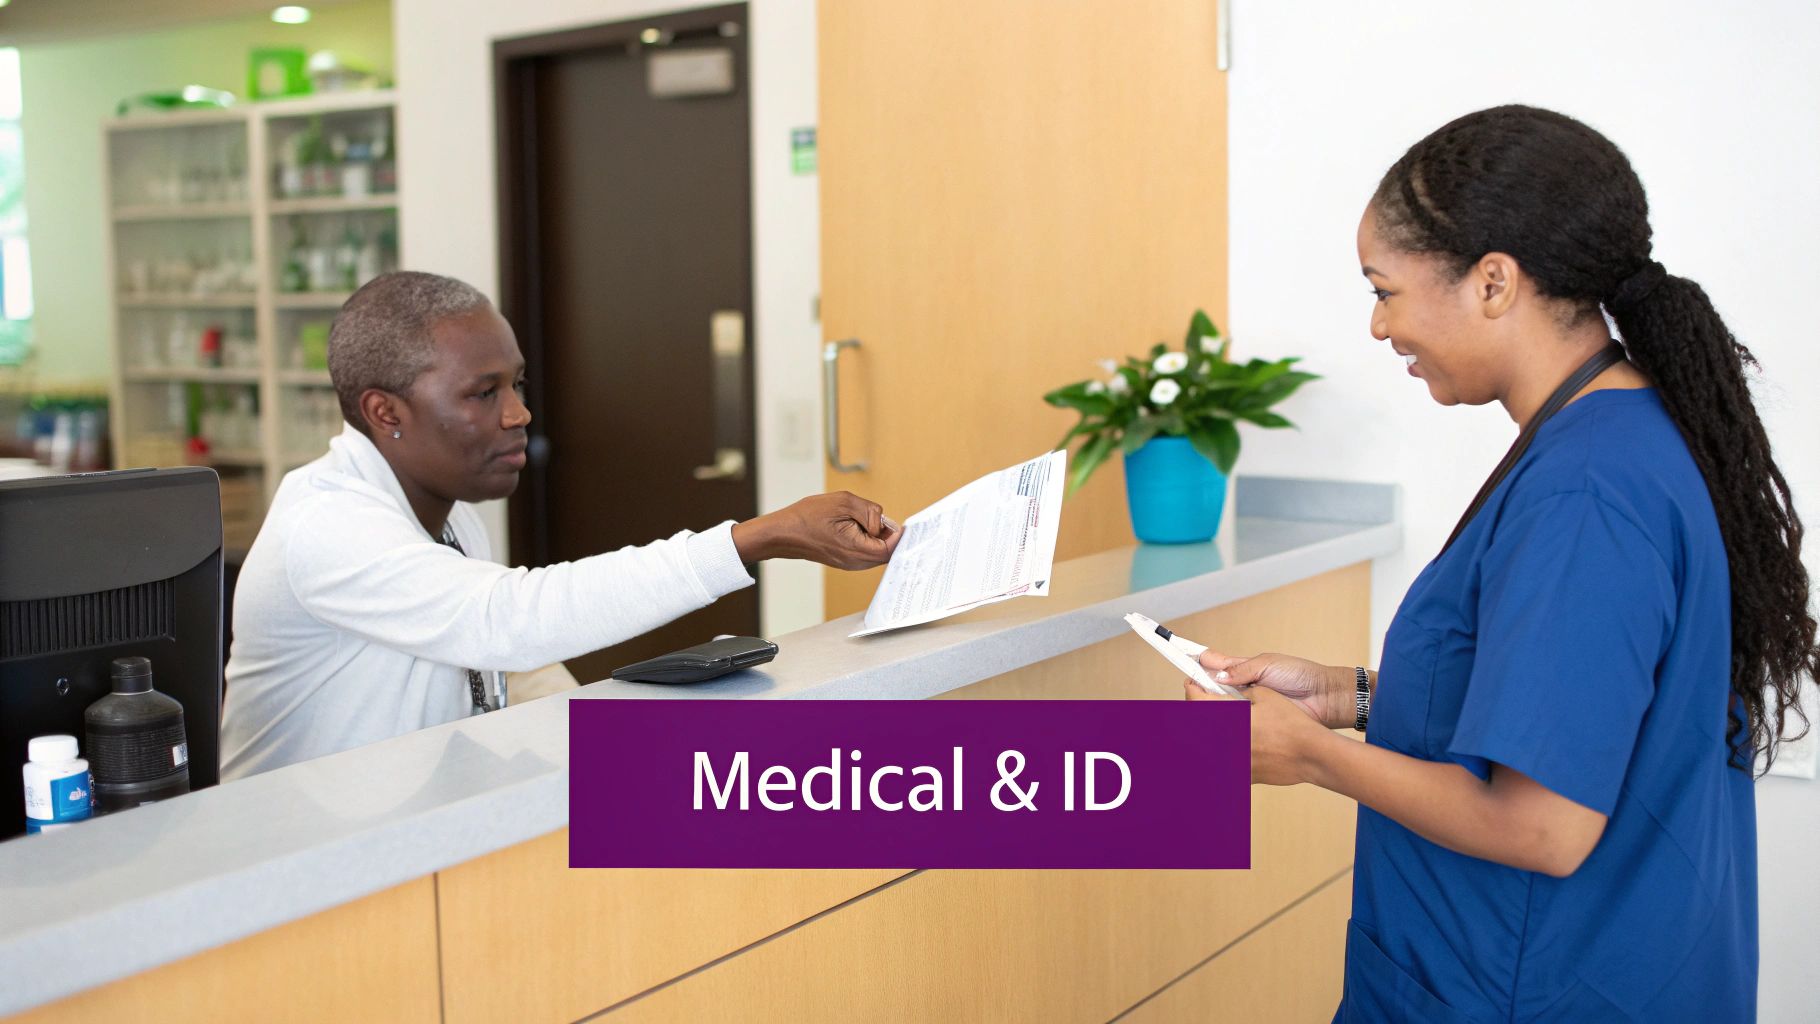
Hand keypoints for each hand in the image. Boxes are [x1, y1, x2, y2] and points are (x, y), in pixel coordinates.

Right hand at [731, 492, 900, 569]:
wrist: (782, 533)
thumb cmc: (807, 517)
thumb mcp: (844, 502)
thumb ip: (870, 511)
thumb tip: (883, 521)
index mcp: (857, 550)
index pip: (891, 548)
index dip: (897, 533)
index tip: (893, 520)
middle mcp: (856, 562)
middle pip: (886, 551)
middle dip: (886, 532)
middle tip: (873, 516)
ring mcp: (849, 563)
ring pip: (875, 550)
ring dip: (874, 534)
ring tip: (856, 519)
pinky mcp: (844, 559)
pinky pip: (864, 550)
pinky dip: (864, 537)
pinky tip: (850, 524)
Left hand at [1185, 679, 1336, 785]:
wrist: (1311, 754)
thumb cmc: (1290, 724)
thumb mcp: (1264, 694)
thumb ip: (1241, 692)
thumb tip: (1229, 690)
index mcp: (1225, 717)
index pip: (1194, 699)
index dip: (1192, 688)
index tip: (1194, 684)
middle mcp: (1223, 742)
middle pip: (1199, 722)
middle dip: (1202, 710)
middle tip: (1210, 702)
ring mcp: (1232, 761)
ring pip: (1212, 745)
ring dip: (1216, 731)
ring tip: (1230, 723)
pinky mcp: (1244, 775)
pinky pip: (1229, 760)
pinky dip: (1230, 751)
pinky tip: (1246, 743)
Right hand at [1195, 649, 1355, 729]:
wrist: (1324, 698)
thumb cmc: (1300, 676)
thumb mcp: (1268, 665)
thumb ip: (1240, 669)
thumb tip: (1214, 672)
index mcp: (1241, 669)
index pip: (1211, 664)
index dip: (1196, 662)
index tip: (1179, 656)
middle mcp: (1239, 689)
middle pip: (1208, 688)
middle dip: (1198, 687)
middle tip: (1190, 687)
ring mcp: (1244, 708)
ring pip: (1216, 708)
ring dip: (1207, 705)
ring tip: (1199, 703)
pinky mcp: (1252, 725)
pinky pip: (1232, 725)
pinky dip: (1221, 724)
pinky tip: (1214, 723)